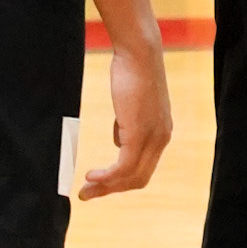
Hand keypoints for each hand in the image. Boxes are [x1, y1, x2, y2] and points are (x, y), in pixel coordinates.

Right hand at [79, 38, 171, 197]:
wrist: (138, 53)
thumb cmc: (131, 72)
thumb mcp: (130, 104)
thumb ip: (126, 125)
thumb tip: (119, 141)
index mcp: (161, 133)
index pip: (144, 168)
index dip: (121, 180)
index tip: (98, 182)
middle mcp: (161, 139)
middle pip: (138, 179)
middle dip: (111, 190)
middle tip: (86, 194)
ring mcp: (152, 137)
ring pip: (131, 176)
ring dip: (106, 187)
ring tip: (84, 190)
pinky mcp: (139, 133)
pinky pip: (124, 166)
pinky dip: (107, 177)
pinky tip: (91, 176)